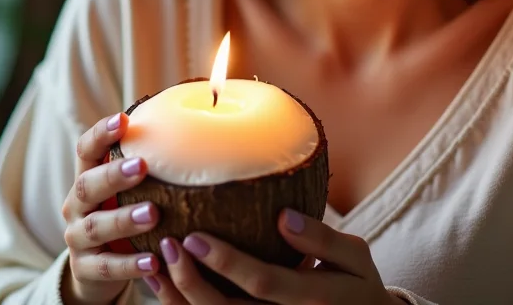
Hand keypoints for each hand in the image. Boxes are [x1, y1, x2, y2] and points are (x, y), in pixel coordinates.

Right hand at [61, 112, 161, 304]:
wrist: (96, 270)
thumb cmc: (122, 217)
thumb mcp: (128, 194)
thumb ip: (148, 171)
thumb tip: (196, 135)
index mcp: (86, 180)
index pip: (85, 151)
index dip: (100, 135)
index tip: (123, 119)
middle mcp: (76, 206)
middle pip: (87, 185)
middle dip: (113, 175)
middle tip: (141, 166)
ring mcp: (77, 238)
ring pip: (96, 226)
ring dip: (124, 219)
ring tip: (153, 214)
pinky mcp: (85, 268)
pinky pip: (106, 266)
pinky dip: (129, 264)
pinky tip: (153, 262)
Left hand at [148, 209, 392, 303]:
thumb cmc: (357, 283)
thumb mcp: (355, 258)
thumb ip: (323, 239)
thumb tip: (284, 216)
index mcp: (313, 298)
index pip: (263, 283)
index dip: (225, 262)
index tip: (194, 236)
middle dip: (191, 282)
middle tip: (167, 246)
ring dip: (179, 298)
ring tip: (155, 265)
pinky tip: (163, 284)